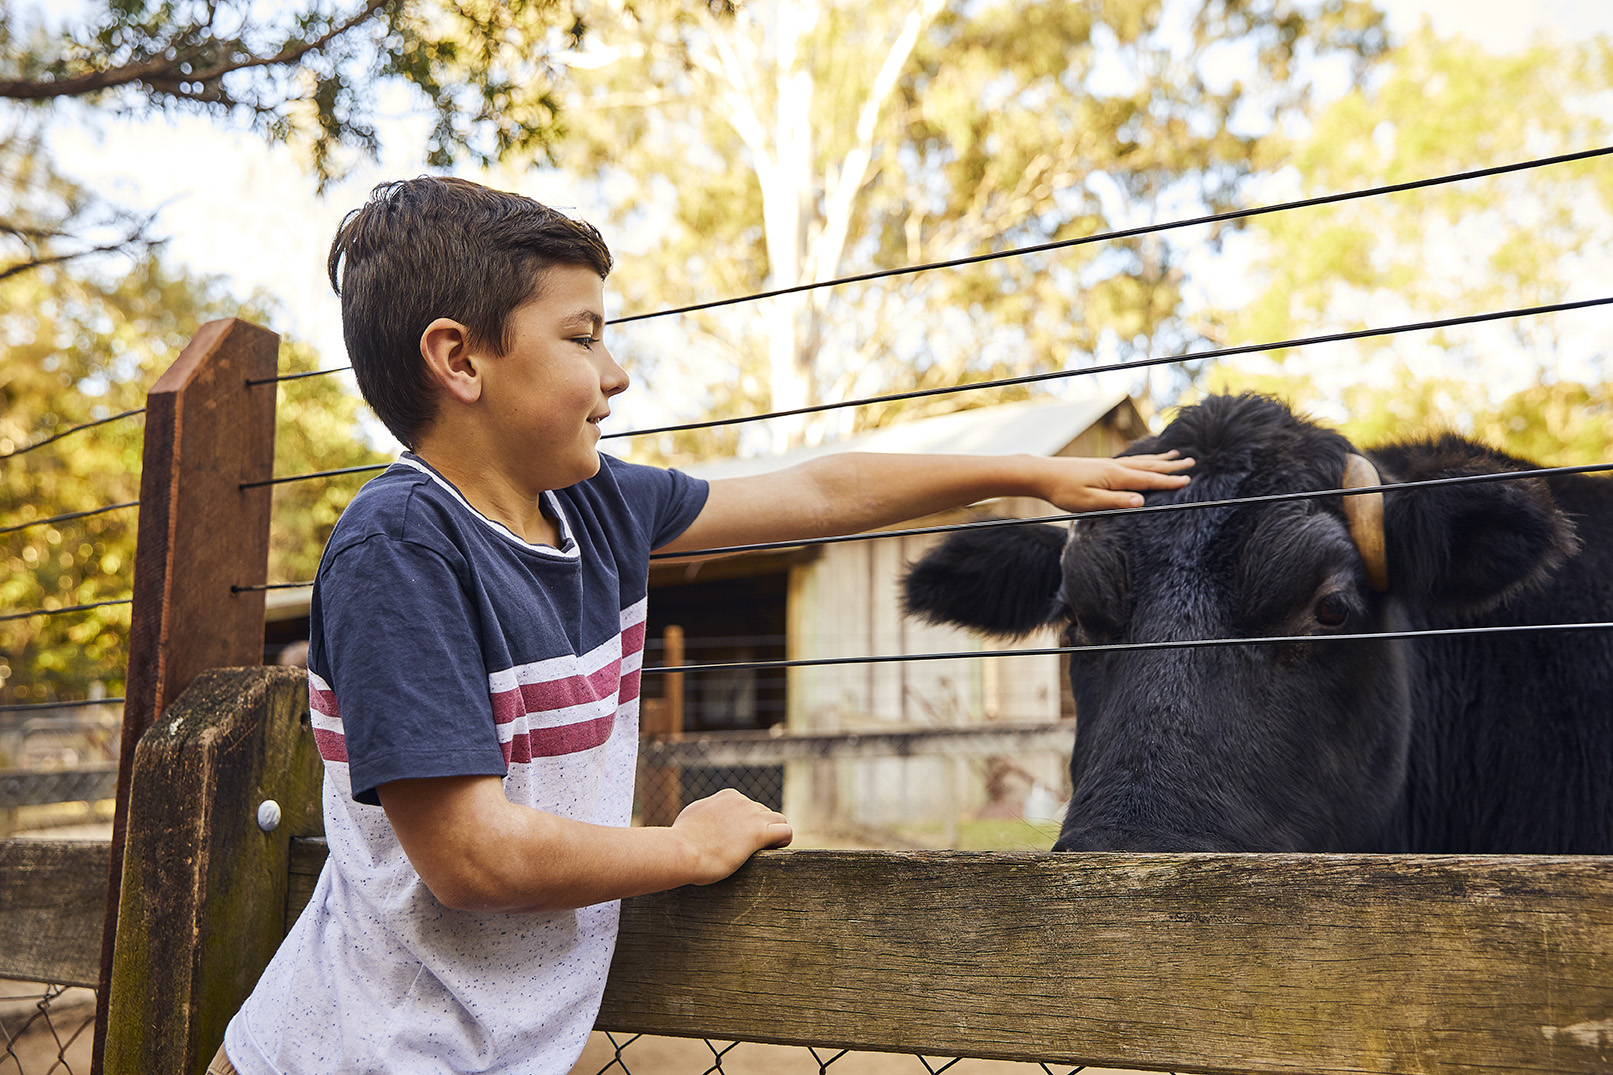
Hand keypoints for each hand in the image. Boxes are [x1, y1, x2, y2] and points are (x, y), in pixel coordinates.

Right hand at [671, 788, 793, 884]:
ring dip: (775, 833)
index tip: (739, 839)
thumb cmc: (682, 839)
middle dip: (760, 828)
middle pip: (763, 813)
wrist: (682, 850)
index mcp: (727, 796)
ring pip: (778, 819)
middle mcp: (742, 802)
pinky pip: (785, 831)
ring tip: (766, 850)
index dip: (747, 824)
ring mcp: (751, 816)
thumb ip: (704, 814)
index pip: (747, 806)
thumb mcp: (692, 817)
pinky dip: (784, 840)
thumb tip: (703, 819)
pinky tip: (775, 849)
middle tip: (750, 849)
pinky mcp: (759, 833)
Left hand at [1034, 451, 1192, 511]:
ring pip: (1141, 461)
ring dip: (1159, 460)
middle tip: (1191, 462)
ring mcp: (1109, 464)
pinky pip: (1131, 461)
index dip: (1168, 481)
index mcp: (1115, 477)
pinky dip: (1144, 460)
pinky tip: (1145, 460)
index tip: (1188, 480)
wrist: (1042, 474)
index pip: (1148, 480)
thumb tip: (1142, 501)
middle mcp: (1115, 467)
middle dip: (1171, 466)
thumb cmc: (1063, 491)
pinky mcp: (1101, 465)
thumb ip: (1116, 502)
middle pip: (1149, 466)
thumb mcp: (1090, 503)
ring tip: (1176, 456)